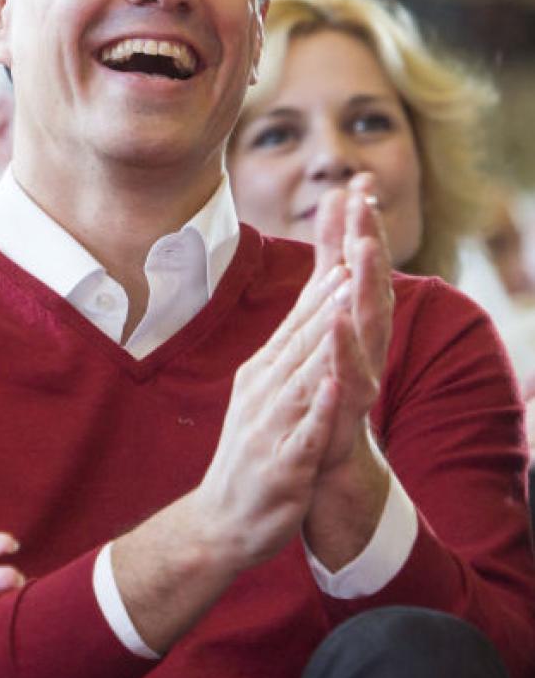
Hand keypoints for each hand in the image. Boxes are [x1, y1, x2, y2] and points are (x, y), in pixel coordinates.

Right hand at [189, 255, 350, 570]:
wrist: (219, 522)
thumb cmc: (250, 458)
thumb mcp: (265, 399)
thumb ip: (286, 359)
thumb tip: (310, 315)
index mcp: (261, 375)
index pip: (297, 323)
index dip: (323, 284)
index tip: (346, 245)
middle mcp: (262, 393)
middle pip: (301, 339)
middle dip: (328, 297)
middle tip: (354, 254)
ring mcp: (269, 428)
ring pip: (303, 376)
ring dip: (325, 340)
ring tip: (346, 304)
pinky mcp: (281, 465)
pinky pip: (302, 432)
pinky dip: (317, 408)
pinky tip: (331, 386)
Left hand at [310, 175, 394, 474]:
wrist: (315, 494)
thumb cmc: (312, 427)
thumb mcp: (310, 363)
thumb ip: (318, 318)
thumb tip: (326, 271)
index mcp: (344, 342)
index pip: (347, 278)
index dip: (351, 232)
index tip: (354, 183)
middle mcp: (357, 360)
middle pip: (366, 295)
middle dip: (366, 247)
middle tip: (366, 201)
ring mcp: (352, 392)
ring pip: (364, 336)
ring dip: (362, 293)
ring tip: (360, 253)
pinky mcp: (342, 426)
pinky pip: (346, 392)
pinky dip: (344, 362)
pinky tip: (341, 334)